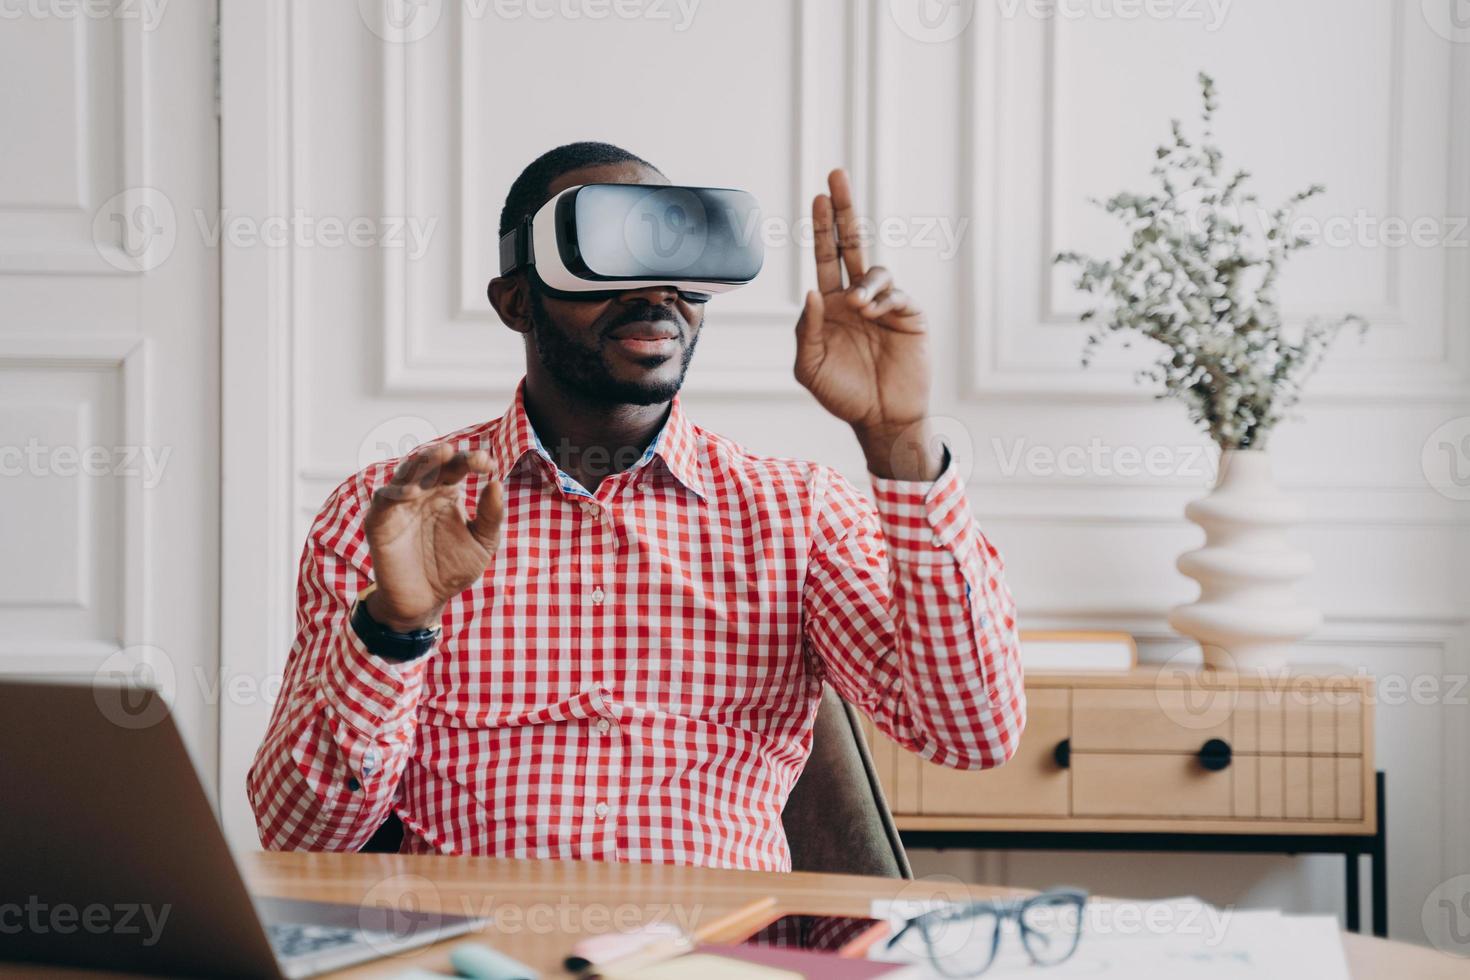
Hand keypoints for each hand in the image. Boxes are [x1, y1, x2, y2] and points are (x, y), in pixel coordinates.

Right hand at [362, 443, 504, 631]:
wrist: (426, 601)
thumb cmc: (453, 569)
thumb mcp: (482, 543)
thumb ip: (490, 515)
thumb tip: (496, 483)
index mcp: (447, 492)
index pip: (457, 466)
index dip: (471, 460)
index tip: (488, 464)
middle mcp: (422, 493)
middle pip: (429, 462)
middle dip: (443, 454)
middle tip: (459, 453)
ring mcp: (400, 505)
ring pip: (405, 472)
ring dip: (421, 462)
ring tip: (439, 456)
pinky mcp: (380, 521)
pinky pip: (384, 498)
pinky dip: (396, 491)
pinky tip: (415, 492)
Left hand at [795, 169, 939, 479]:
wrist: (881, 418)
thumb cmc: (843, 394)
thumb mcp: (810, 366)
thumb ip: (806, 329)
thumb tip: (811, 290)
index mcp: (831, 305)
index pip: (825, 258)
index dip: (823, 227)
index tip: (819, 196)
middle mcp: (857, 297)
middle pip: (851, 244)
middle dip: (844, 211)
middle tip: (836, 177)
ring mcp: (885, 305)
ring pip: (875, 270)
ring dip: (865, 281)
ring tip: (859, 305)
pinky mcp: (909, 316)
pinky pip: (896, 295)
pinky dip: (883, 299)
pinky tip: (873, 314)